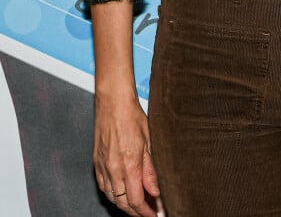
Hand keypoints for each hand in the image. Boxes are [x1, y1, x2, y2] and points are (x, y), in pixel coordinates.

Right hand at [94, 95, 161, 215]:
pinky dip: (113, 194)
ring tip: (139, 203)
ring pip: (112, 198)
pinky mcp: (96, 163)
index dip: (145, 212)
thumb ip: (151, 171)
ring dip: (125, 204)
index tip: (154, 215)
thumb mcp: (150, 142)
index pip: (135, 201)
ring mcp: (103, 167)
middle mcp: (113, 170)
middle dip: (136, 212)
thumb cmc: (133, 117)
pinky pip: (104, 187)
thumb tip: (156, 192)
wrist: (113, 103)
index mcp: (129, 165)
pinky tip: (123, 191)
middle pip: (123, 204)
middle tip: (149, 211)